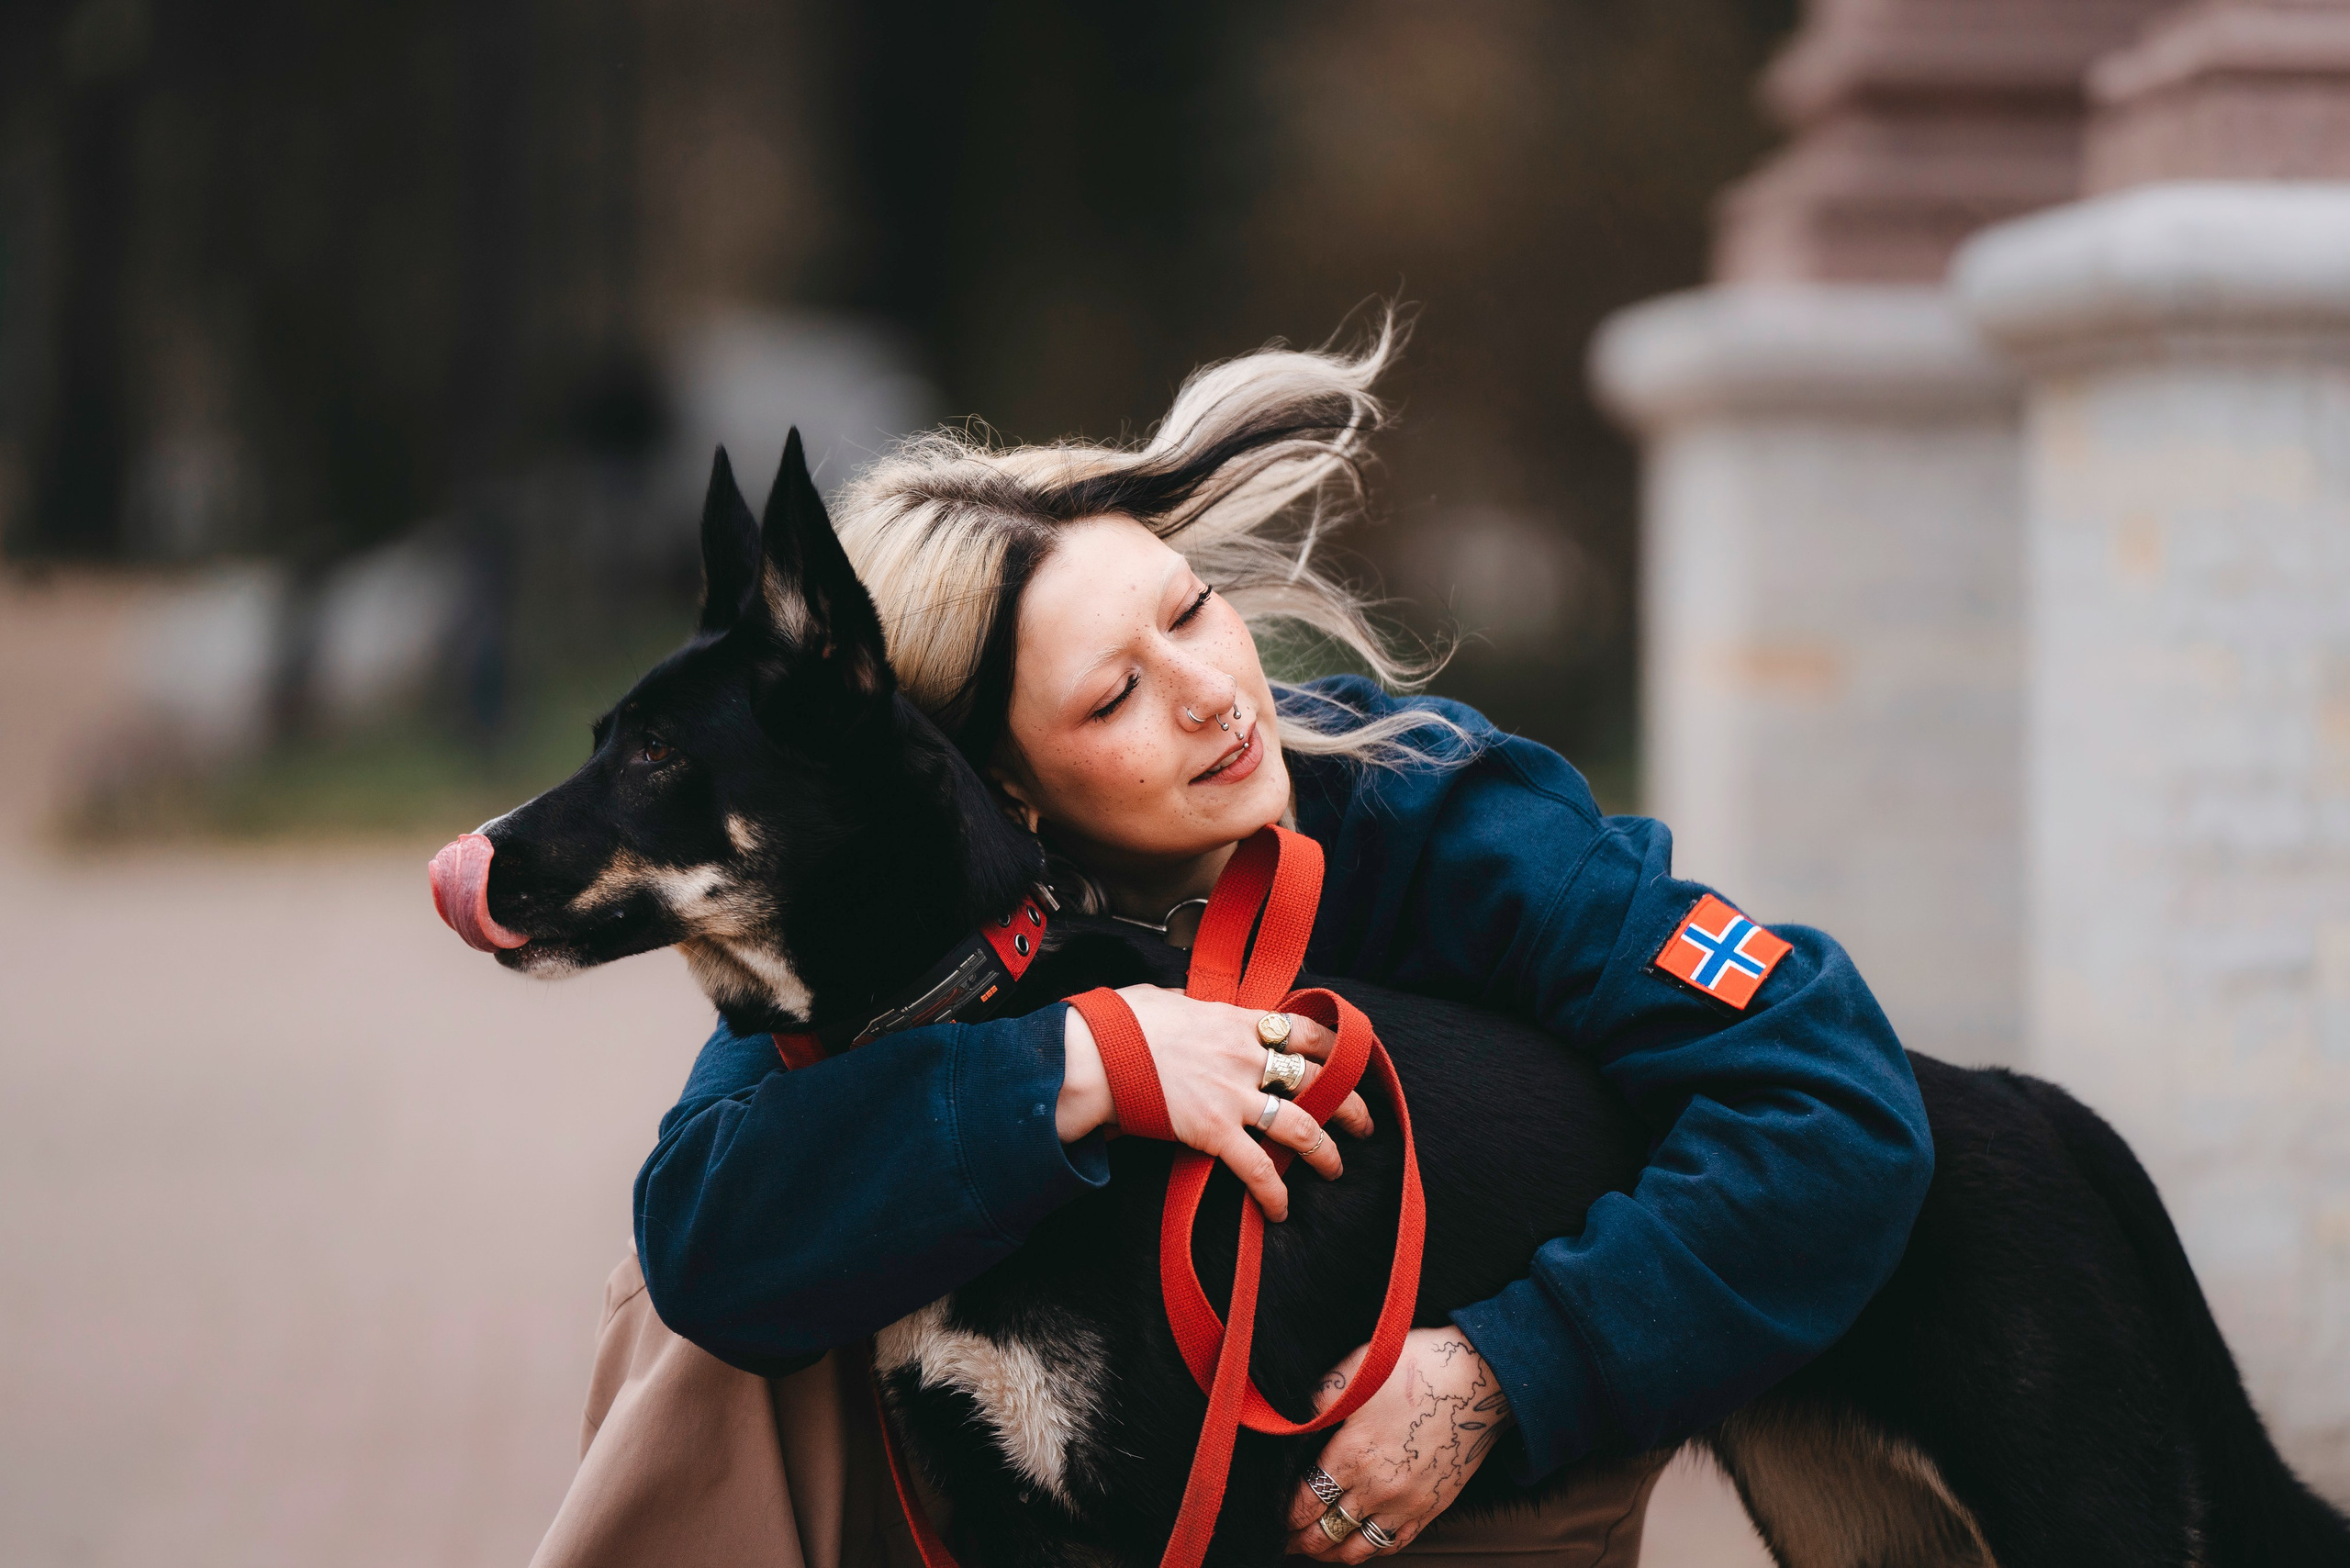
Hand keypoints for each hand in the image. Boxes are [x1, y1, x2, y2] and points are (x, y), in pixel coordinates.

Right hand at [1059, 988, 1373, 1218]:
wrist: (1095, 1054)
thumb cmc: (1122, 1023)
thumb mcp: (1168, 1000)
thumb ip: (1193, 1006)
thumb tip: (1189, 1004)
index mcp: (1238, 1021)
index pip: (1306, 1030)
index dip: (1338, 1048)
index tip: (1352, 1062)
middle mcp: (1246, 1056)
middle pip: (1320, 1078)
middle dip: (1349, 1103)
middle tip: (1362, 1122)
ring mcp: (1233, 1095)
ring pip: (1303, 1126)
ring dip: (1326, 1151)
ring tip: (1335, 1167)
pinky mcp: (1214, 1131)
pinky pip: (1258, 1168)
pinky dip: (1275, 1193)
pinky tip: (1281, 1208)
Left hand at [1285, 1328, 1510, 1558]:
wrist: (1479, 1379)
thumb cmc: (1415, 1367)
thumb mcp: (1354, 1371)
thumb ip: (1315, 1403)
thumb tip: (1282, 1421)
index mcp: (1353, 1456)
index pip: (1305, 1502)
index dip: (1285, 1515)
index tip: (1275, 1517)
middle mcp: (1378, 1489)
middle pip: (1326, 1532)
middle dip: (1300, 1540)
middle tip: (1286, 1540)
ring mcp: (1408, 1503)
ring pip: (1359, 1547)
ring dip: (1332, 1551)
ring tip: (1316, 1547)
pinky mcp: (1432, 1507)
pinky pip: (1394, 1544)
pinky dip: (1371, 1549)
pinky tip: (1359, 1542)